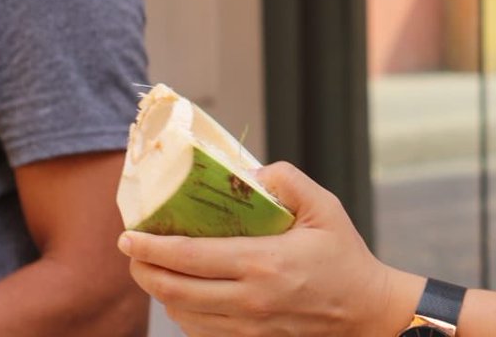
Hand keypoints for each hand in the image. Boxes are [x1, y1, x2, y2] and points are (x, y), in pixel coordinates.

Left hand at [119, 162, 403, 335]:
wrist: (366, 311)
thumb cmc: (345, 258)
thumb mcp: (325, 207)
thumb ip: (288, 180)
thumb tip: (249, 174)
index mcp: (263, 263)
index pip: (189, 257)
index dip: (152, 247)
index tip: (129, 235)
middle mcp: (249, 300)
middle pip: (173, 290)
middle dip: (143, 270)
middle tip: (133, 250)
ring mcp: (247, 327)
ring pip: (182, 314)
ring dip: (160, 291)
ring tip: (154, 268)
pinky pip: (201, 330)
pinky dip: (183, 311)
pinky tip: (184, 292)